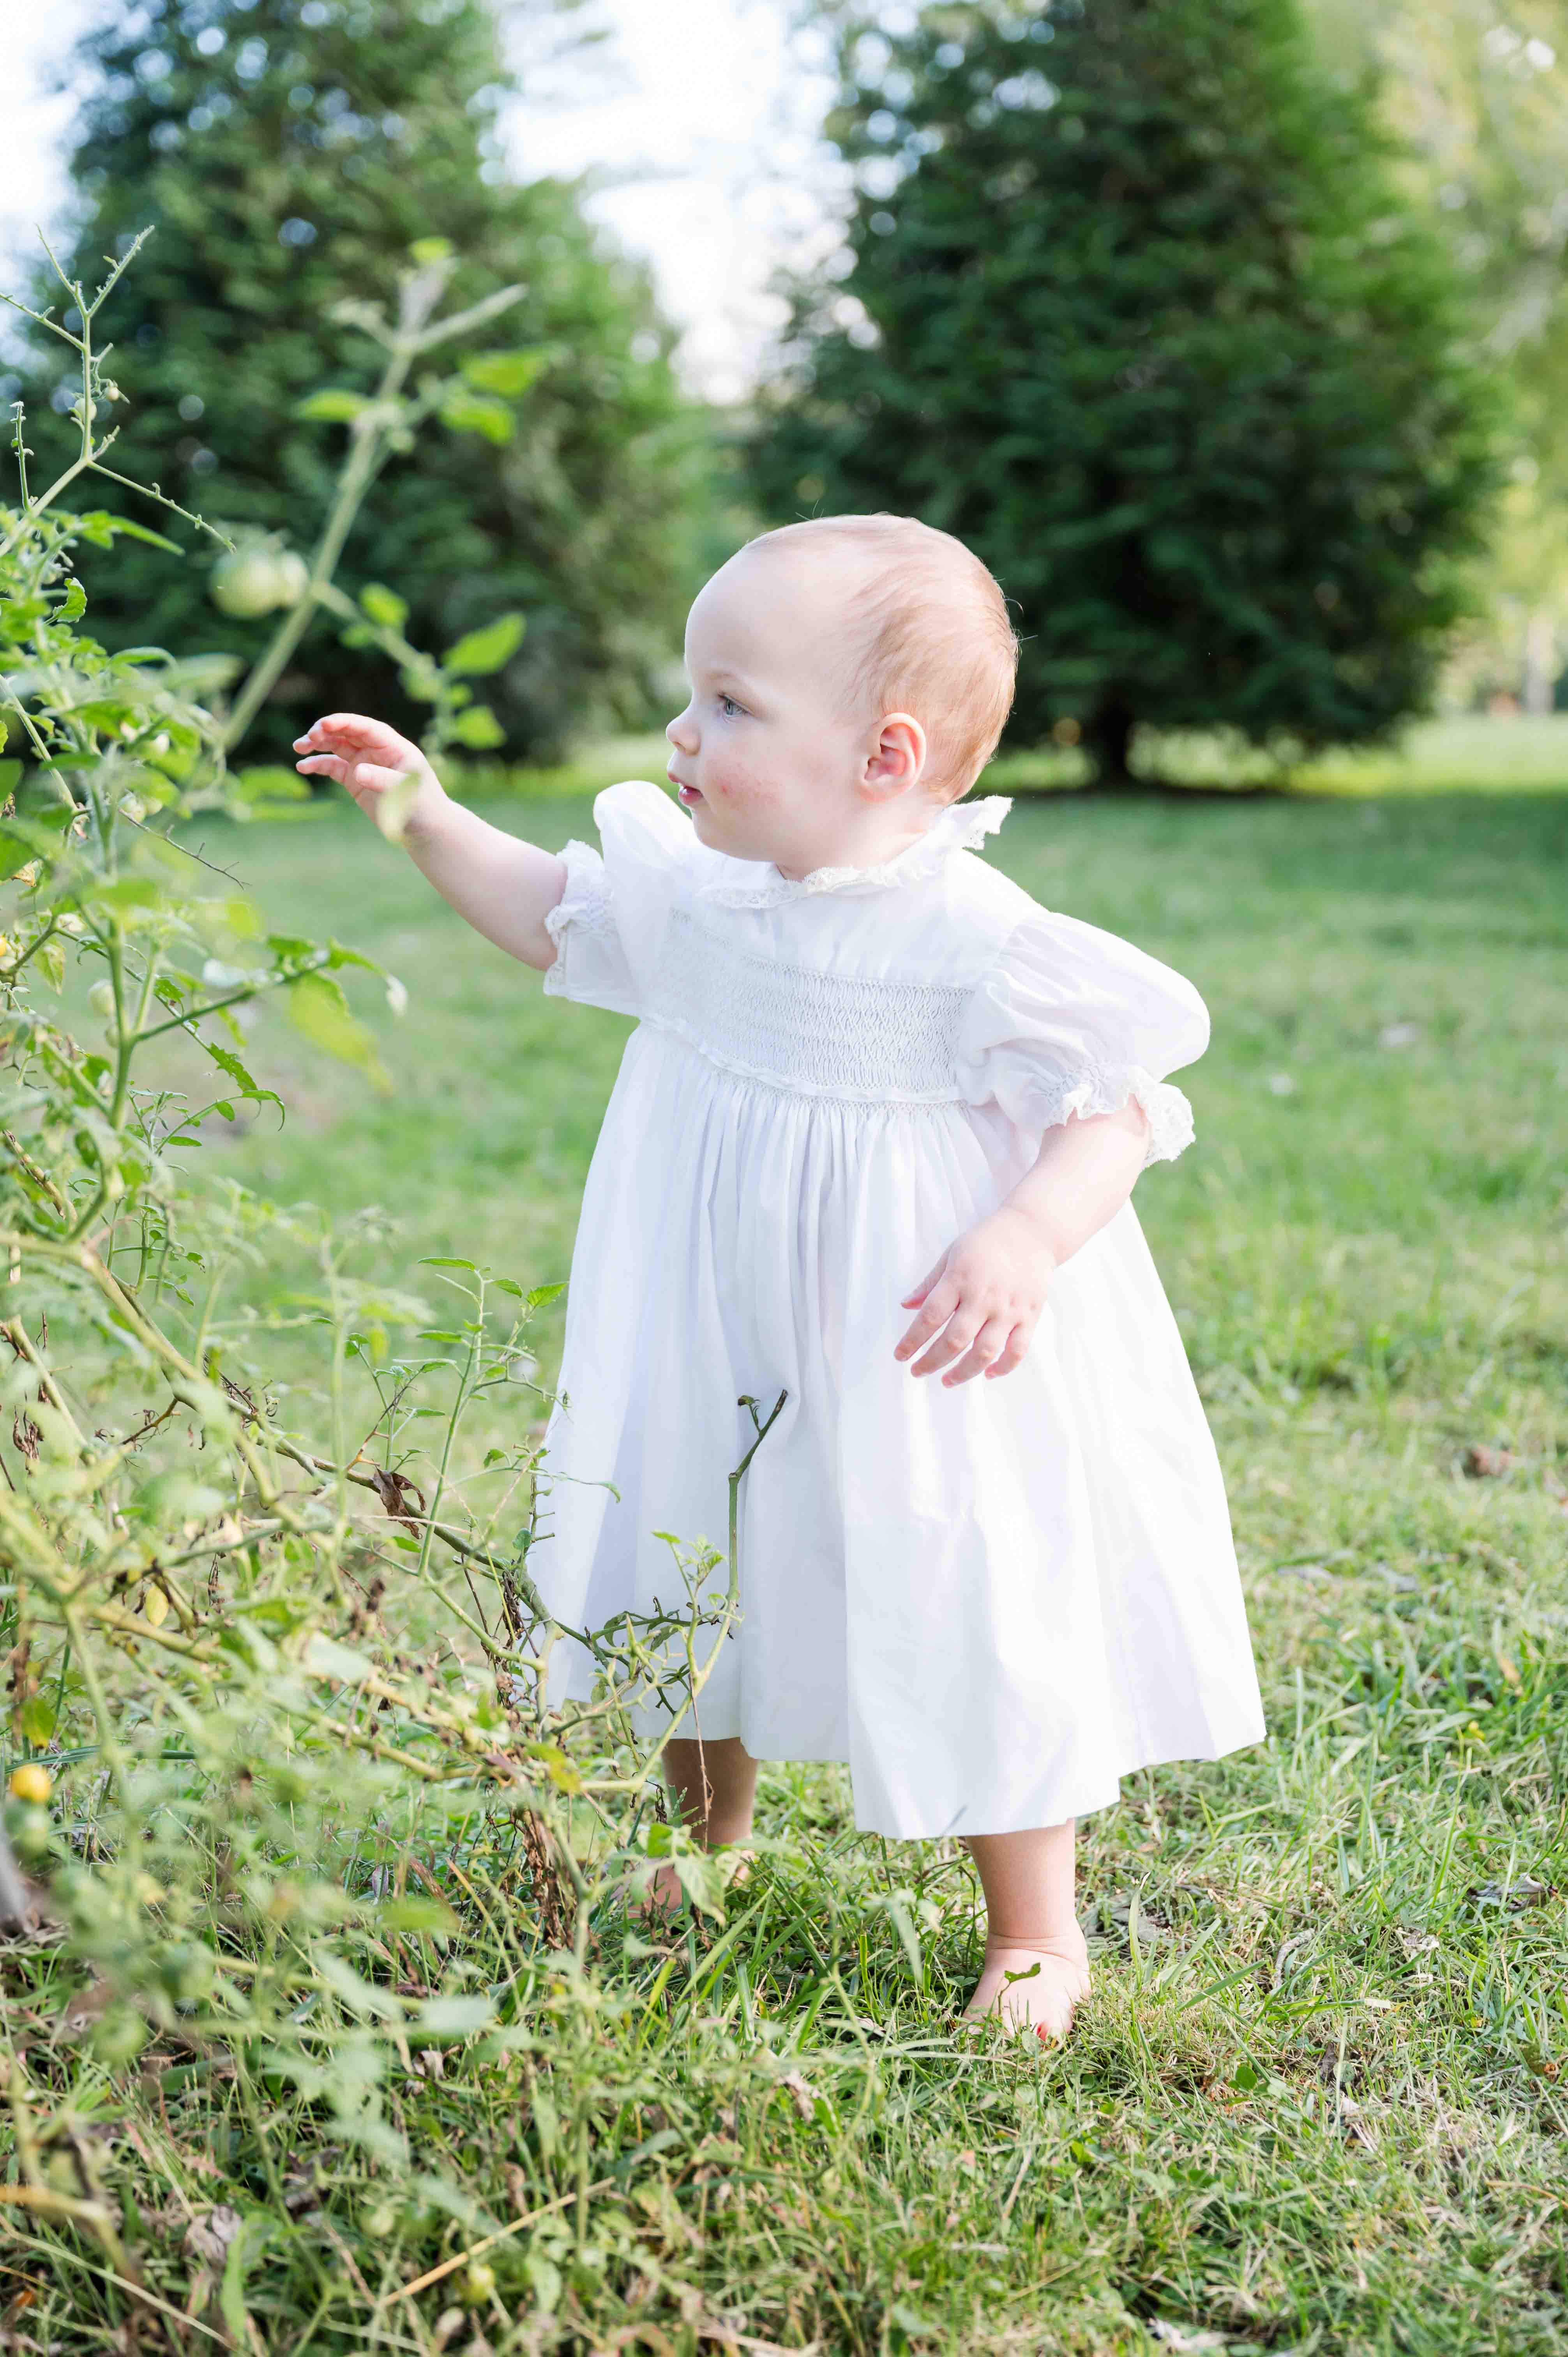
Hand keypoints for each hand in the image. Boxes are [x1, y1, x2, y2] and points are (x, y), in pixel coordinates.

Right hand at [293, 713, 444, 842]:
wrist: (425, 828)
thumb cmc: (423, 807)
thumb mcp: (406, 793)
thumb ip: (382, 780)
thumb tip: (357, 771)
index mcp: (393, 746)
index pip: (366, 728)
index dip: (345, 723)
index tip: (324, 724)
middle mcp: (377, 751)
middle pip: (348, 733)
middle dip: (327, 731)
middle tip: (309, 737)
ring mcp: (364, 764)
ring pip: (337, 746)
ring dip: (318, 744)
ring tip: (299, 747)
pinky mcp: (355, 780)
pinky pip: (333, 767)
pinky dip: (318, 765)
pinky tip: (303, 767)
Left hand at [893, 1204, 1055, 1384]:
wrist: (1032, 1231)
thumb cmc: (986, 1242)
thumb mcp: (951, 1254)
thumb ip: (929, 1283)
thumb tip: (906, 1306)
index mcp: (959, 1279)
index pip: (930, 1317)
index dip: (912, 1341)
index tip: (900, 1355)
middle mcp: (983, 1296)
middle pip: (954, 1340)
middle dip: (931, 1361)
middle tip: (917, 1372)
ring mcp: (1009, 1309)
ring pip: (985, 1351)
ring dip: (963, 1372)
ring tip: (947, 1381)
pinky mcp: (1029, 1315)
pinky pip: (1017, 1350)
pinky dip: (1003, 1367)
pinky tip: (987, 1374)